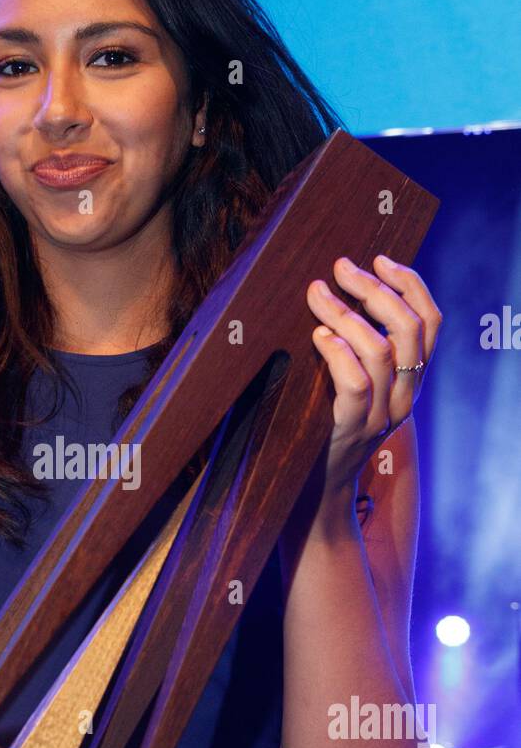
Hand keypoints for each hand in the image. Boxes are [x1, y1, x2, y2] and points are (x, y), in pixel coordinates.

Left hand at [305, 254, 441, 504]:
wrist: (317, 489)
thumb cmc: (329, 425)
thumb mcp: (358, 385)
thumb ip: (362, 349)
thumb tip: (346, 290)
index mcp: (412, 380)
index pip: (430, 323)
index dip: (410, 284)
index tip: (380, 258)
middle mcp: (405, 397)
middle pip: (408, 329)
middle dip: (374, 289)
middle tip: (340, 268)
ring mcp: (380, 416)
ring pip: (379, 351)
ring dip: (346, 314)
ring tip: (317, 295)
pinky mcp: (350, 430)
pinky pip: (354, 384)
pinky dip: (337, 353)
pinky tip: (318, 336)